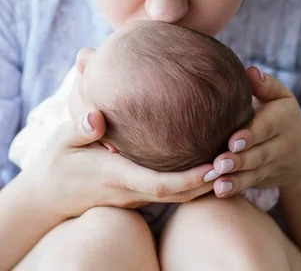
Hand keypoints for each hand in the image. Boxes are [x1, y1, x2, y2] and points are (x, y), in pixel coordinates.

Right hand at [23, 110, 215, 219]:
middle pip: (179, 194)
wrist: (48, 196)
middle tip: (238, 159)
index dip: (190, 178)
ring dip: (205, 183)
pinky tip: (208, 160)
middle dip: (210, 182)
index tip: (215, 165)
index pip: (160, 183)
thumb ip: (79, 128)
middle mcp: (132, 190)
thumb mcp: (61, 142)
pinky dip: (191, 181)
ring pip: (178, 195)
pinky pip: (169, 190)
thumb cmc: (57, 164)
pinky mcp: (136, 192)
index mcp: (117, 176)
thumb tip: (95, 117)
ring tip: (233, 157)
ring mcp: (135, 195)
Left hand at [211, 66, 300, 197]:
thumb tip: (250, 70)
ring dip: (234, 179)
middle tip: (220, 163)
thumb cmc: (284, 117)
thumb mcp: (282, 98)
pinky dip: (234, 189)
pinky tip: (218, 191)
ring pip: (252, 173)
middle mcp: (279, 146)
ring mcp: (271, 166)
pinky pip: (248, 185)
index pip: (266, 128)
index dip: (251, 135)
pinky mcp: (261, 180)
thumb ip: (266, 85)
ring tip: (217, 181)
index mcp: (282, 121)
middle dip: (239, 160)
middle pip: (258, 154)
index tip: (234, 140)